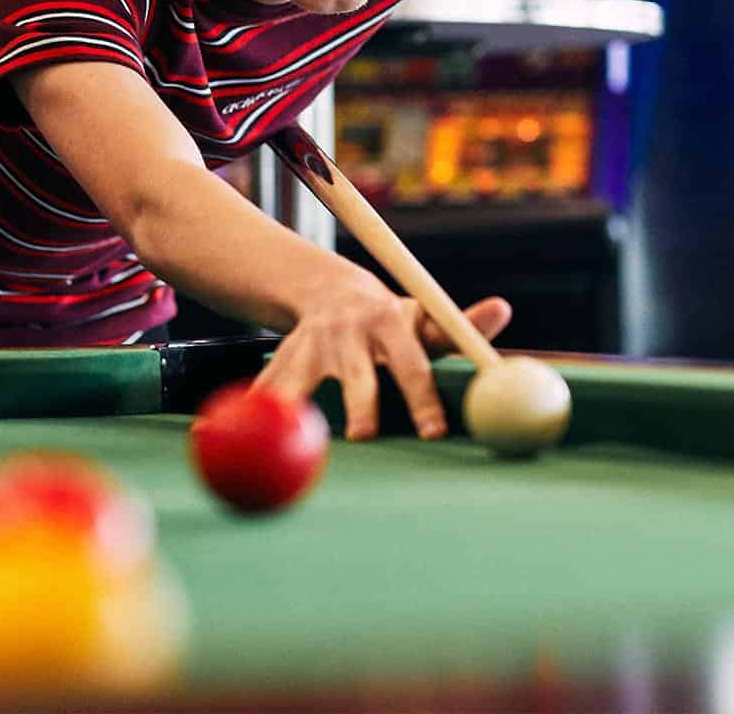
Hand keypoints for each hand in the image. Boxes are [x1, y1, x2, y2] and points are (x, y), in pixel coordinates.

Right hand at [252, 268, 510, 441]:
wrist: (327, 293)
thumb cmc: (391, 321)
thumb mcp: (424, 320)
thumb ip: (460, 325)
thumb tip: (504, 309)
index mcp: (388, 323)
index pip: (411, 363)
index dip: (422, 397)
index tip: (434, 432)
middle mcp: (346, 335)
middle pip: (358, 376)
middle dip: (360, 404)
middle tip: (364, 437)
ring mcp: (308, 348)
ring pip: (302, 382)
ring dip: (293, 408)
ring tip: (286, 439)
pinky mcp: (280, 364)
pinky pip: (264, 393)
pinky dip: (249, 414)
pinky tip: (229, 436)